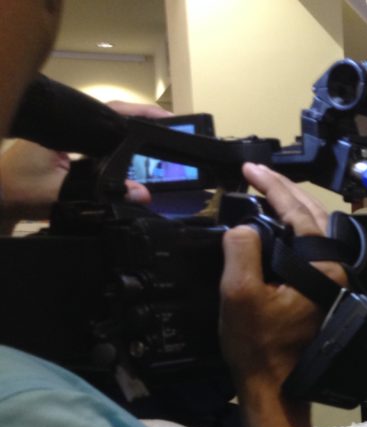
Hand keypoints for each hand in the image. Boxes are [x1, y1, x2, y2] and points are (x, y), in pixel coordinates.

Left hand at [0, 101, 171, 228]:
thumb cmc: (18, 193)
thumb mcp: (60, 195)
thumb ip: (100, 195)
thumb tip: (142, 193)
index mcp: (62, 128)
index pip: (107, 113)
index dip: (137, 114)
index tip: (163, 118)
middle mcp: (65, 127)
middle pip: (110, 115)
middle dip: (141, 118)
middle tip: (171, 125)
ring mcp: (65, 136)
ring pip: (105, 126)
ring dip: (131, 129)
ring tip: (160, 134)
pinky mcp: (66, 150)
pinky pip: (98, 140)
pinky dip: (118, 142)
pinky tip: (134, 150)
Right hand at [219, 163, 342, 391]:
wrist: (275, 387)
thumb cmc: (258, 346)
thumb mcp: (239, 295)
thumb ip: (242, 251)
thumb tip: (245, 226)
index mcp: (324, 268)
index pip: (299, 212)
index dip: (272, 186)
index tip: (249, 170)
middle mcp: (335, 271)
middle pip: (313, 216)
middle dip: (284, 190)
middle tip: (256, 174)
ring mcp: (329, 281)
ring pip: (314, 231)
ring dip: (290, 207)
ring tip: (264, 191)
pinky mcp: (320, 291)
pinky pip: (310, 248)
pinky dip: (292, 229)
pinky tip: (274, 226)